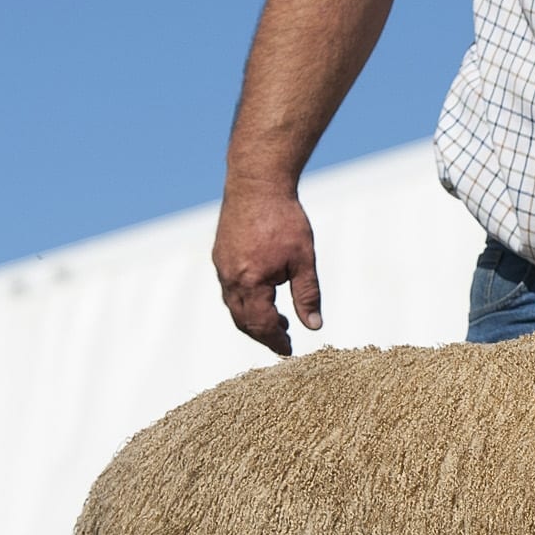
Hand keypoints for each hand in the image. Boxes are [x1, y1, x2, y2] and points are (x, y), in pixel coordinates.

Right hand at [213, 184, 322, 356]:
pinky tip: (264, 296)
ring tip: (278, 322)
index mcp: (250, 281)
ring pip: (234, 305)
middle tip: (284, 341)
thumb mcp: (303, 260)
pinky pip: (230, 289)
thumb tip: (314, 327)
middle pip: (243, 320)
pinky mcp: (220, 255)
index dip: (275, 341)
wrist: (257, 184)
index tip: (289, 350)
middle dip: (263, 335)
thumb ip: (307, 295)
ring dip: (254, 319)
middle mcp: (230, 277)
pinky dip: (245, 301)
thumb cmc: (284, 220)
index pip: (261, 325)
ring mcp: (222, 266)